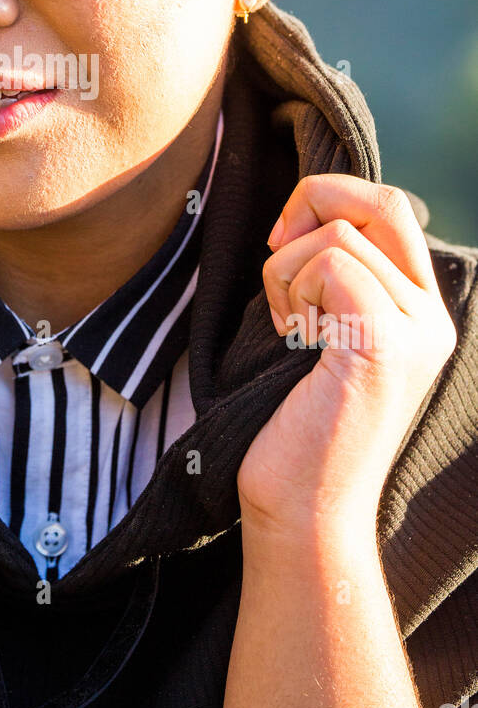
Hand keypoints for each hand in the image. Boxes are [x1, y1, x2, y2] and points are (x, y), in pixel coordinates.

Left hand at [236, 174, 457, 536]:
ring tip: (291, 332)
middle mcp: (431, 316)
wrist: (301, 511)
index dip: (329, 196)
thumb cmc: (291, 425)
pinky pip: (330, 263)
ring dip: (286, 272)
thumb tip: (304, 210)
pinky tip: (294, 341)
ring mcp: (415, 329)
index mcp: (418, 310)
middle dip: (312, 203)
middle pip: (379, 200)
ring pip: (338, 233)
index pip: (390, 206)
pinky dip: (291, 290)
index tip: (283, 242)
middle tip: (277, 256)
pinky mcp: (386, 343)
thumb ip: (329, 274)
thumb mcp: (318, 330)